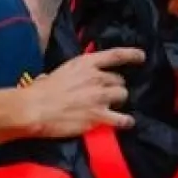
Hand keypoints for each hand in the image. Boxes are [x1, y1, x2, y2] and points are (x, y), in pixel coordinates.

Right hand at [19, 48, 145, 137]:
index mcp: (86, 63)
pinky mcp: (99, 116)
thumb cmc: (41, 91)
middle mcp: (97, 77)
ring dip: (118, 100)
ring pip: (122, 96)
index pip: (115, 55)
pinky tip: (126, 122)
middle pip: (119, 80)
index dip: (131, 54)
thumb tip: (69, 79)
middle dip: (115, 87)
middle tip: (107, 94)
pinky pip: (122, 119)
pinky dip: (126, 121)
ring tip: (112, 106)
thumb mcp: (59, 72)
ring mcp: (100, 97)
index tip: (141, 56)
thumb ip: (73, 74)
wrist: (35, 109)